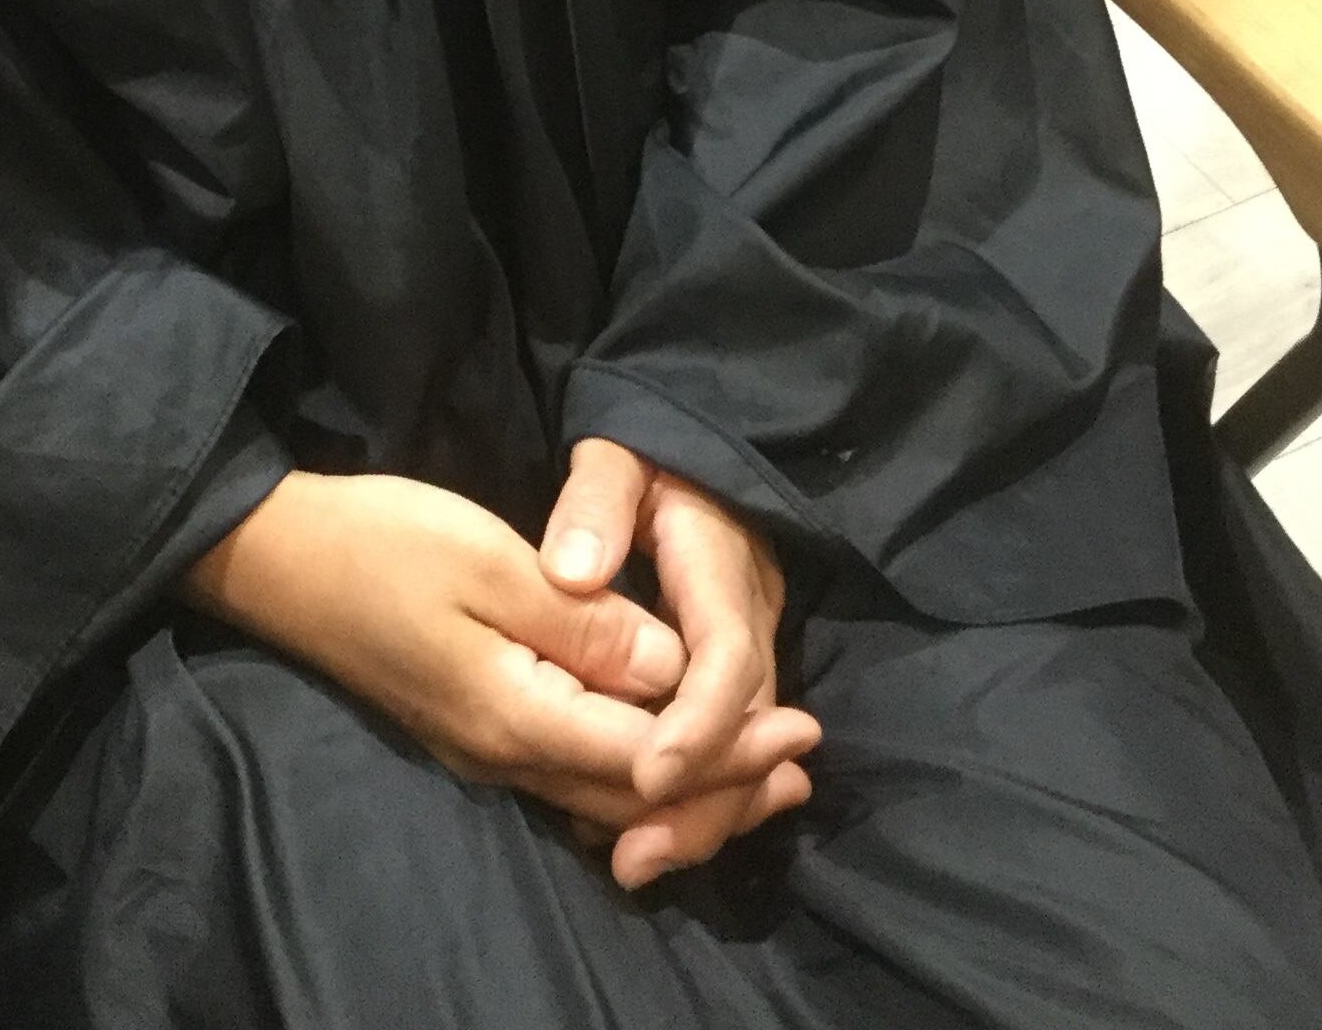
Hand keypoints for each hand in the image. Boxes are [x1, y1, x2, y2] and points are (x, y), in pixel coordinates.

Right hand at [185, 470, 803, 850]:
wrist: (275, 556)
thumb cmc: (382, 542)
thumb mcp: (491, 564)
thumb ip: (586, 624)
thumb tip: (675, 670)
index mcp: (517, 715)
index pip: (648, 760)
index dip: (731, 751)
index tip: (802, 731)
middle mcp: (504, 753)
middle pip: (634, 797)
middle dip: (726, 784)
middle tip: (804, 761)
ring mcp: (482, 747)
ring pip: (602, 795)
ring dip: (687, 782)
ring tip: (759, 770)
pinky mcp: (469, 725)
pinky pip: (570, 774)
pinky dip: (634, 771)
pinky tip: (658, 746)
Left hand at [541, 440, 816, 889]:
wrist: (682, 463)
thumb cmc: (639, 461)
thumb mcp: (616, 459)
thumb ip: (596, 505)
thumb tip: (571, 572)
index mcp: (723, 564)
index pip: (728, 656)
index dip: (698, 721)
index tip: (649, 771)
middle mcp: (750, 619)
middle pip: (745, 725)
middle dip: (701, 796)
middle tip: (638, 854)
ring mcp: (745, 655)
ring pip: (739, 752)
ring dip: (696, 814)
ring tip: (633, 863)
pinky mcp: (725, 682)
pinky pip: (720, 750)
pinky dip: (688, 799)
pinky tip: (635, 835)